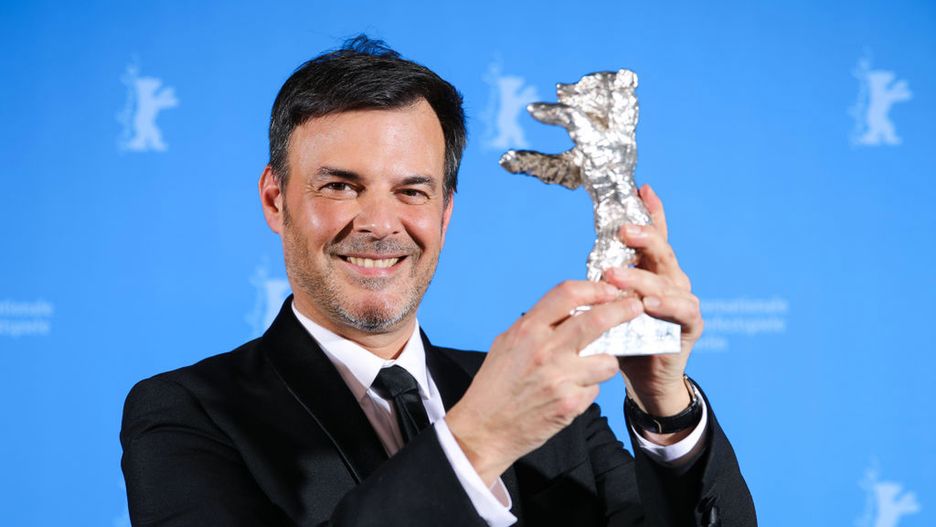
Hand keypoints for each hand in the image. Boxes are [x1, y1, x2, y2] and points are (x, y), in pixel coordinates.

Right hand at [446, 280, 644, 485]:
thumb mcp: (507, 343)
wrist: (484, 428)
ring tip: (594, 366)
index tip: (609, 290)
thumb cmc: (495, 385)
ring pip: (607, 360)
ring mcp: (560, 378)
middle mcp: (546, 350)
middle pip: (597, 320)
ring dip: (607, 361)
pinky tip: (570, 393)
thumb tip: (568, 310)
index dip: (595, 288)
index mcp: (528, 330)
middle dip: (623, 310)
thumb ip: (537, 325)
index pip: (568, 294)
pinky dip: (588, 389)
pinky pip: (595, 389)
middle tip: (635, 307)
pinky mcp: (570, 404)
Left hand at [606, 184, 702, 424]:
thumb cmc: (623, 337)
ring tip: (615, 276)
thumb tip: (584, 262)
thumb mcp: (609, 305)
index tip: (642, 188)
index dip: (651, 211)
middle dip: (644, 237)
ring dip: (640, 278)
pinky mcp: (691, 325)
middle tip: (624, 231)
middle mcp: (671, 279)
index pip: (653, 235)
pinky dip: (665, 305)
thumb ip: (604, 282)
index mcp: (652, 269)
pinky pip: (683, 310)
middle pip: (662, 250)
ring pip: (667, 281)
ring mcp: (684, 301)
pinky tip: (647, 304)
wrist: (642, 380)